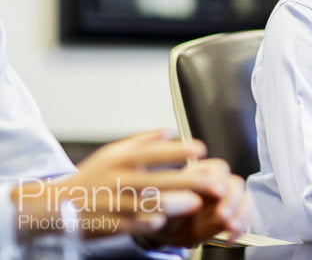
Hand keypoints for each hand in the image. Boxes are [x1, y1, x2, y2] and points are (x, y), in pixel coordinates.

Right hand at [13, 130, 208, 237]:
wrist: (54, 205)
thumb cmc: (91, 176)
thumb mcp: (113, 152)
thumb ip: (143, 141)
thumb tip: (169, 130)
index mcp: (121, 158)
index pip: (153, 152)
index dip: (177, 151)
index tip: (200, 149)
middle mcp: (117, 179)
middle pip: (157, 179)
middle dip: (188, 180)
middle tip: (214, 181)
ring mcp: (113, 202)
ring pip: (146, 204)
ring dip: (172, 203)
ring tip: (195, 202)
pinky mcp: (108, 224)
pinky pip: (131, 224)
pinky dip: (148, 223)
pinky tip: (165, 221)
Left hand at [136, 160, 250, 247]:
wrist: (167, 233)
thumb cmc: (162, 215)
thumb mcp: (160, 208)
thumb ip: (167, 202)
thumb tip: (176, 200)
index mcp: (198, 173)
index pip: (216, 169)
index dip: (218, 181)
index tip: (218, 193)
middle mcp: (216, 182)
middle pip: (234, 182)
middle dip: (232, 199)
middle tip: (224, 215)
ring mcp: (226, 197)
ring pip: (244, 198)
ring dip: (240, 214)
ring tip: (231, 228)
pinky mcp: (233, 212)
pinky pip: (245, 215)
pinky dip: (242, 226)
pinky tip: (232, 236)